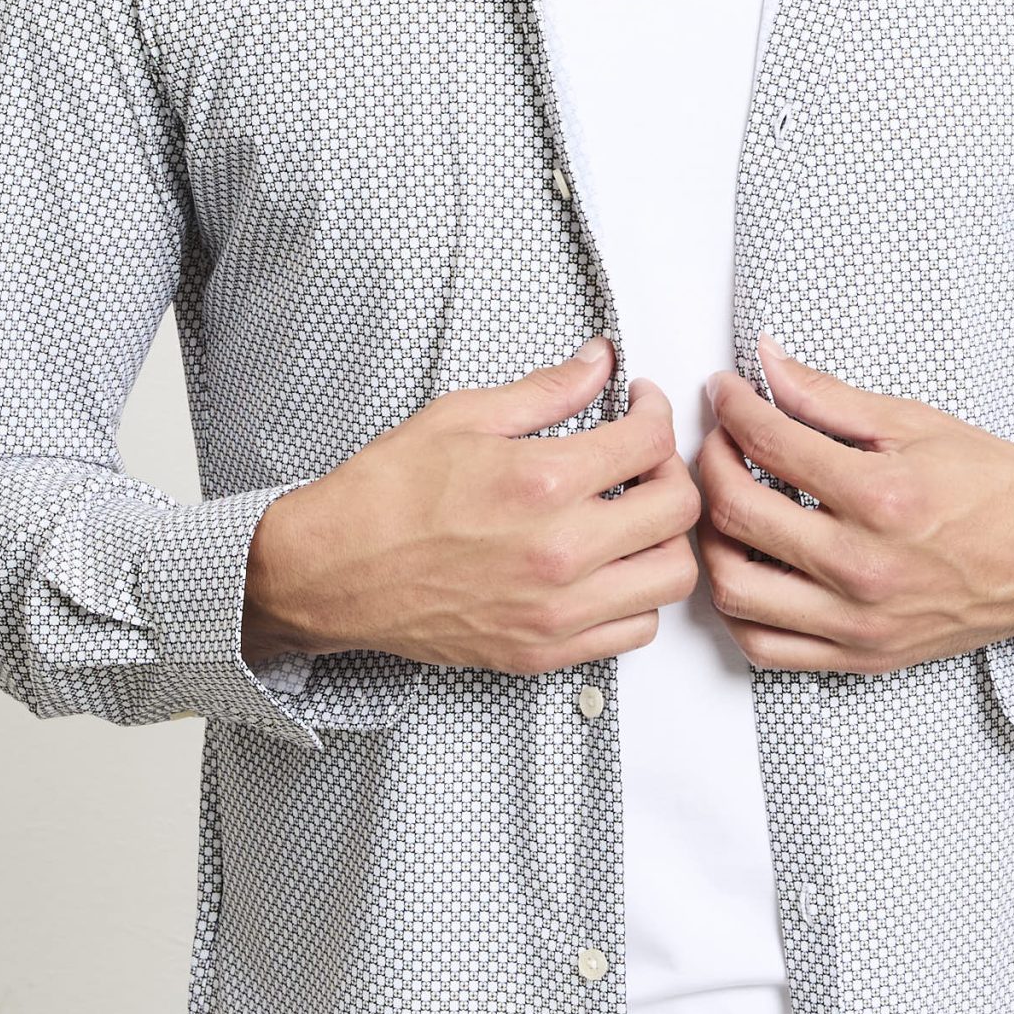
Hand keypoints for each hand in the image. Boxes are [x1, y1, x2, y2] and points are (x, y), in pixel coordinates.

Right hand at [243, 342, 701, 676]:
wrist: (333, 571)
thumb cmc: (387, 493)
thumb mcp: (465, 415)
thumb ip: (547, 389)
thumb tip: (600, 361)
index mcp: (543, 482)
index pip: (650, 441)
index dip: (655, 411)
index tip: (639, 405)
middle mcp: (562, 551)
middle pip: (679, 509)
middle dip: (672, 469)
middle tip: (643, 457)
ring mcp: (557, 611)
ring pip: (672, 579)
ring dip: (666, 540)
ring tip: (634, 516)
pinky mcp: (545, 652)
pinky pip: (635, 632)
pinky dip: (639, 596)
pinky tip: (611, 567)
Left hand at [696, 334, 1013, 675]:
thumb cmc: (998, 489)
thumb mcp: (916, 422)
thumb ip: (828, 396)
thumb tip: (766, 361)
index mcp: (883, 497)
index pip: (769, 443)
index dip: (732, 406)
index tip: (725, 391)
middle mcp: (865, 565)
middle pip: (737, 513)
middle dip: (711, 462)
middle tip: (720, 440)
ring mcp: (860, 620)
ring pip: (735, 588)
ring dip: (713, 539)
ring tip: (729, 504)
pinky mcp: (861, 655)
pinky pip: (765, 646)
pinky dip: (739, 606)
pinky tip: (749, 566)